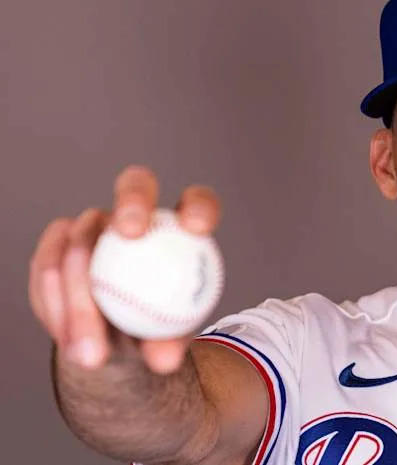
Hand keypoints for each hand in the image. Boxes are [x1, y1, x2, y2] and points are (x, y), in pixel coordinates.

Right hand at [28, 165, 220, 373]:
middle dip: (133, 201)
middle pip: (136, 185)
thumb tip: (164, 359)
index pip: (197, 201)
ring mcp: (94, 225)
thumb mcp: (167, 342)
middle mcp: (135, 214)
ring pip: (82, 237)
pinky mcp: (57, 243)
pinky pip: (48, 265)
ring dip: (82, 287)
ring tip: (93, 344)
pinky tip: (68, 342)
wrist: (112, 342)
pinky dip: (56, 304)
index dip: (199, 206)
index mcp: (180, 226)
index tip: (198, 228)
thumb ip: (168, 344)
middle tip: (132, 233)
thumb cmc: (154, 332)